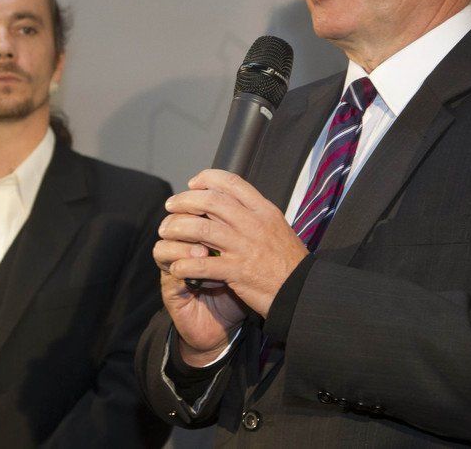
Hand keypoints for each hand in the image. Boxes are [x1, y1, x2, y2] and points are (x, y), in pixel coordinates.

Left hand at [159, 169, 308, 321]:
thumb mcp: (277, 227)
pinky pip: (203, 265)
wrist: (303, 291)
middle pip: (211, 201)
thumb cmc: (289, 262)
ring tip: (167, 232)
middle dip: (185, 200)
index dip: (207, 179)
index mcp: (264, 210)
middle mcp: (254, 224)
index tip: (193, 184)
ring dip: (179, 229)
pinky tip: (176, 267)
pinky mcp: (238, 272)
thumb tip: (230, 201)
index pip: (231, 182)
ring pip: (202, 229)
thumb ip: (254, 214)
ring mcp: (245, 247)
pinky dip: (185, 265)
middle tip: (170, 206)